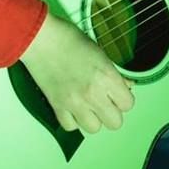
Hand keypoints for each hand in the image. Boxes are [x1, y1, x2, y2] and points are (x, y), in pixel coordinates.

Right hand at [18, 10, 134, 133]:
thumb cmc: (69, 40)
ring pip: (94, 129)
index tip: (118, 94)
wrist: (41, 39)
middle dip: (112, 112)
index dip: (124, 99)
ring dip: (94, 119)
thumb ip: (115, 74)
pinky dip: (73, 120)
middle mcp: (93, 93)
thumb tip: (127, 86)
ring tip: (89, 106)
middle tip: (106, 102)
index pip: (128, 104)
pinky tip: (74, 108)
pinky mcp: (57, 106)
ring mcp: (74, 102)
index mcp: (107, 77)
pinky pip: (71, 127)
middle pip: (115, 122)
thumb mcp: (100, 54)